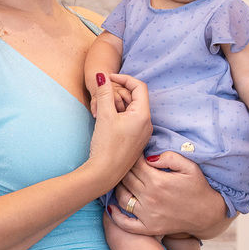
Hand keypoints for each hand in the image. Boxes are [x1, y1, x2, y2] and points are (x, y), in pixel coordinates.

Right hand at [86, 73, 152, 187]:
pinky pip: (131, 120)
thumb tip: (103, 75)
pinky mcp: (136, 140)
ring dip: (117, 103)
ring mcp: (142, 132)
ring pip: (132, 109)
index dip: (124, 78)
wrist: (104, 174)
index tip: (108, 77)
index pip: (139, 86)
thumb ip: (105, 93)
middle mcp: (147, 123)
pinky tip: (106, 120)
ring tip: (101, 107)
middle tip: (102, 93)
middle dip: (119, 92)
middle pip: (136, 97)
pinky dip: (119, 114)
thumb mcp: (104, 115)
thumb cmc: (106, 146)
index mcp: (143, 115)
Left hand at [108, 151, 228, 236]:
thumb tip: (148, 157)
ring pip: (121, 198)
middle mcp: (149, 198)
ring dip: (117, 187)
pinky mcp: (148, 228)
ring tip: (120, 180)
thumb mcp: (190, 166)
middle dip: (123, 169)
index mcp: (158, 181)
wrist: (207, 214)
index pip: (135, 165)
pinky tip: (111, 207)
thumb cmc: (199, 187)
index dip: (131, 156)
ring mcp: (147, 215)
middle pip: (126, 179)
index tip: (132, 152)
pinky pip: (125, 223)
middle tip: (123, 164)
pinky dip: (115, 216)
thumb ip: (169, 157)